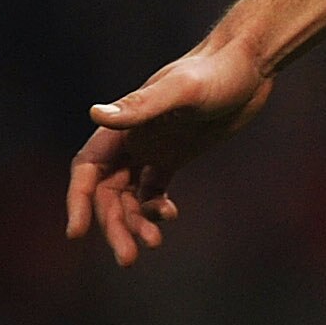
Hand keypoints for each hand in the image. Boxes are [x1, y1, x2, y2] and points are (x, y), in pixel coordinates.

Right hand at [65, 40, 271, 267]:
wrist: (248, 65)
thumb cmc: (215, 73)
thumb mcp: (181, 90)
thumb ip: (141, 106)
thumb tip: (95, 115)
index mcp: (123, 125)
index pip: (87, 170)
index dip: (79, 201)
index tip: (77, 233)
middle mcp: (132, 137)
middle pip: (109, 192)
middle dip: (114, 225)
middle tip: (129, 258)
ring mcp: (153, 147)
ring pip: (130, 195)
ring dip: (135, 221)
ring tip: (154, 243)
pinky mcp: (175, 154)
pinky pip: (153, 189)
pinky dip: (155, 207)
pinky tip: (169, 216)